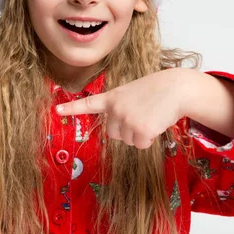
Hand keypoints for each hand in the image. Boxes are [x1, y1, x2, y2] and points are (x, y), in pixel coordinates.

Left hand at [56, 68, 195, 148]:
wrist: (177, 88)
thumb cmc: (158, 90)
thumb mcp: (132, 93)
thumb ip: (121, 108)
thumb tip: (121, 131)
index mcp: (112, 98)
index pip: (88, 104)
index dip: (72, 108)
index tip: (57, 110)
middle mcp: (115, 109)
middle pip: (113, 134)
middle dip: (127, 129)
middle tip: (142, 114)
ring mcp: (127, 119)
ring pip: (128, 140)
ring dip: (140, 133)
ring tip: (151, 115)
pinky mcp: (140, 130)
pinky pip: (141, 145)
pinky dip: (150, 138)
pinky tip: (156, 122)